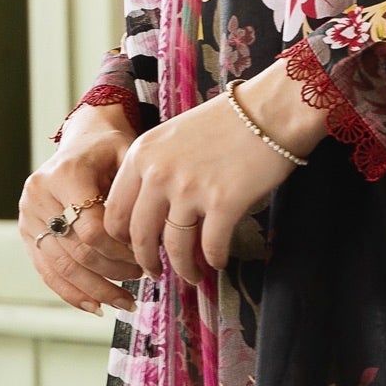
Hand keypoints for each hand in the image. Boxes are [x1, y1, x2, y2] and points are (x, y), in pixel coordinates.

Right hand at [20, 101, 140, 310]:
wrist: (83, 141)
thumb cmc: (112, 150)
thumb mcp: (129, 158)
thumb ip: (135, 195)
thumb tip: (155, 244)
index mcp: (65, 174)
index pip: (93, 229)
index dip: (121, 251)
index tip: (146, 257)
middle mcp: (39, 195)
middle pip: (77, 251)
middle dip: (114, 272)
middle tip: (143, 277)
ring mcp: (28, 216)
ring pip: (62, 268)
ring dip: (97, 290)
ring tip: (126, 302)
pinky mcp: (27, 232)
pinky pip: (48, 271)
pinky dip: (72, 293)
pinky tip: (97, 306)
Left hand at [99, 75, 326, 285]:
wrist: (270, 109)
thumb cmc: (227, 121)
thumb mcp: (173, 136)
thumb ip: (156, 168)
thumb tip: (153, 213)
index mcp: (141, 155)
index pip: (115, 211)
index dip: (121, 238)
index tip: (134, 248)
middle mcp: (158, 173)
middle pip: (139, 235)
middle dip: (146, 261)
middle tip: (155, 272)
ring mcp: (190, 189)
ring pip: (175, 247)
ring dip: (184, 269)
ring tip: (193, 276)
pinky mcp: (223, 203)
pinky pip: (211, 246)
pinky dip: (214, 260)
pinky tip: (218, 262)